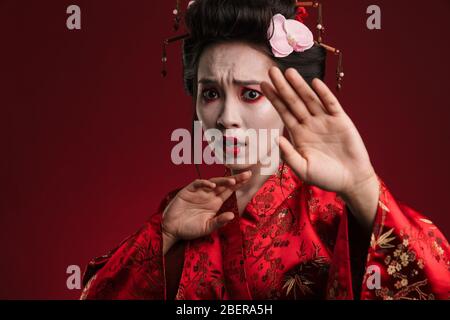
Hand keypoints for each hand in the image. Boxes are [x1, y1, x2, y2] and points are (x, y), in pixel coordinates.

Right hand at [162, 171, 250, 253]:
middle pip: (224, 184)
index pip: (229, 191)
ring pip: (213, 182)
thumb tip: (232, 216)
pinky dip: (205, 183)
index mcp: (215, 203)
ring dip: (223, 181)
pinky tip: (212, 185)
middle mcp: (209, 195)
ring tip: (233, 181)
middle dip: (236, 179)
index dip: (239, 185)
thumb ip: (219, 222)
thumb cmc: (190, 229)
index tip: (249, 179)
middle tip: (248, 174)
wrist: (172, 229)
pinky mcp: (188, 191)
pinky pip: (198, 184)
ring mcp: (199, 192)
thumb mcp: (207, 228)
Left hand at [261, 67, 377, 197]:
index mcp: (298, 134)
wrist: (351, 181)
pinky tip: (315, 83)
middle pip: (293, 101)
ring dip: (300, 86)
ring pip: (310, 99)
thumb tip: (276, 138)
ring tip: (289, 72)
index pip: (283, 112)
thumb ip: (288, 155)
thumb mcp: (303, 169)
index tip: (263, 85)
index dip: (274, 98)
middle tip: (271, 70)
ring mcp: (325, 121)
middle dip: (282, 86)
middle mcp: (310, 124)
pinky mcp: (341, 121)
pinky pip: (331, 104)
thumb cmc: (325, 177)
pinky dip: (323, 94)